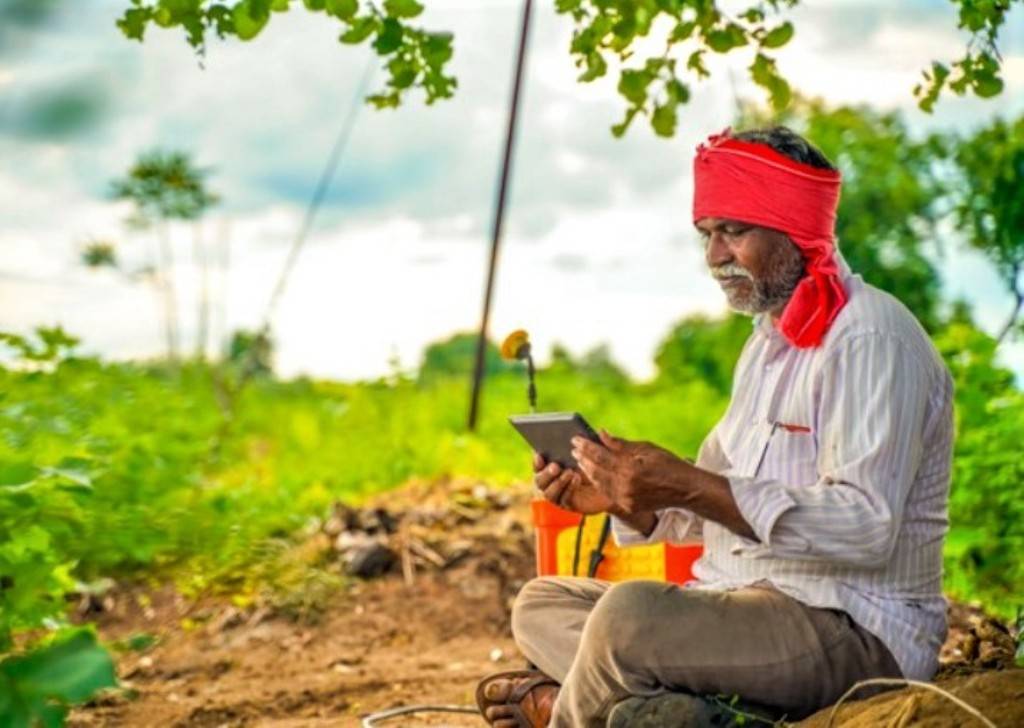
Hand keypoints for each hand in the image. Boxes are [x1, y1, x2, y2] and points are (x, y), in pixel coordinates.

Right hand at [532, 451, 613, 514]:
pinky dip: (569, 488)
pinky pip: (564, 499)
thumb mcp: (589, 452)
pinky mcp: (568, 504)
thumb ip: (584, 443)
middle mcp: (549, 483)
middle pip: (539, 480)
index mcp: (548, 466)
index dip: (536, 461)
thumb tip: (584, 433)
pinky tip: (577, 479)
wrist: (608, 485)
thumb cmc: (594, 463)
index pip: (537, 465)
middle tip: (556, 466)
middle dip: (546, 473)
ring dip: (558, 482)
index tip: (540, 454)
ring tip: (570, 472)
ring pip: (549, 493)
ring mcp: (557, 495)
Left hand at [571, 430, 688, 515]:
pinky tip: (593, 474)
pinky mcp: (628, 507)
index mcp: (630, 469)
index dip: (586, 447)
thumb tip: (600, 434)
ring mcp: (626, 499)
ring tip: (580, 460)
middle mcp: (626, 486)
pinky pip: (608, 493)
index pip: (600, 456)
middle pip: (596, 471)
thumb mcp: (646, 448)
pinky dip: (599, 483)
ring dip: (588, 471)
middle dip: (583, 458)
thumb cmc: (667, 464)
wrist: (685, 489)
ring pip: (599, 484)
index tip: (575, 439)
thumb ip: (620, 444)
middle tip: (574, 449)